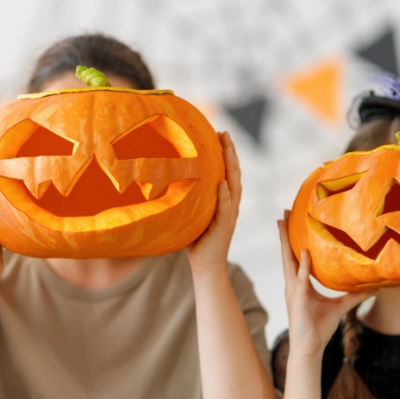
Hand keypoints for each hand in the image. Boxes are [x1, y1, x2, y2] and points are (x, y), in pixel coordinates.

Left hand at [188, 132, 239, 274]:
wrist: (205, 266)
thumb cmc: (196, 240)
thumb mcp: (191, 213)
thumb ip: (187, 198)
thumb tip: (165, 180)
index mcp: (224, 200)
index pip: (227, 172)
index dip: (226, 153)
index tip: (220, 134)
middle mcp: (230, 205)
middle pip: (234, 174)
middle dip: (231, 153)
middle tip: (225, 133)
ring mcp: (229, 216)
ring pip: (234, 187)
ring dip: (231, 168)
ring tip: (228, 149)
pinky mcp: (223, 228)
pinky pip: (226, 210)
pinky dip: (225, 197)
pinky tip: (222, 184)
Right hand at [279, 213, 374, 357]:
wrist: (310, 347)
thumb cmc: (320, 328)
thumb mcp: (341, 306)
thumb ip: (356, 295)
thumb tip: (377, 287)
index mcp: (299, 283)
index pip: (294, 257)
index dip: (293, 240)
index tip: (292, 222)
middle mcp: (293, 284)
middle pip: (287, 254)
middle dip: (284, 234)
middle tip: (283, 214)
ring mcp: (293, 291)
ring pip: (288, 261)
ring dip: (286, 243)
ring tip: (284, 225)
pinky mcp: (297, 299)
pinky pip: (300, 279)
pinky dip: (303, 266)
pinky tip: (305, 253)